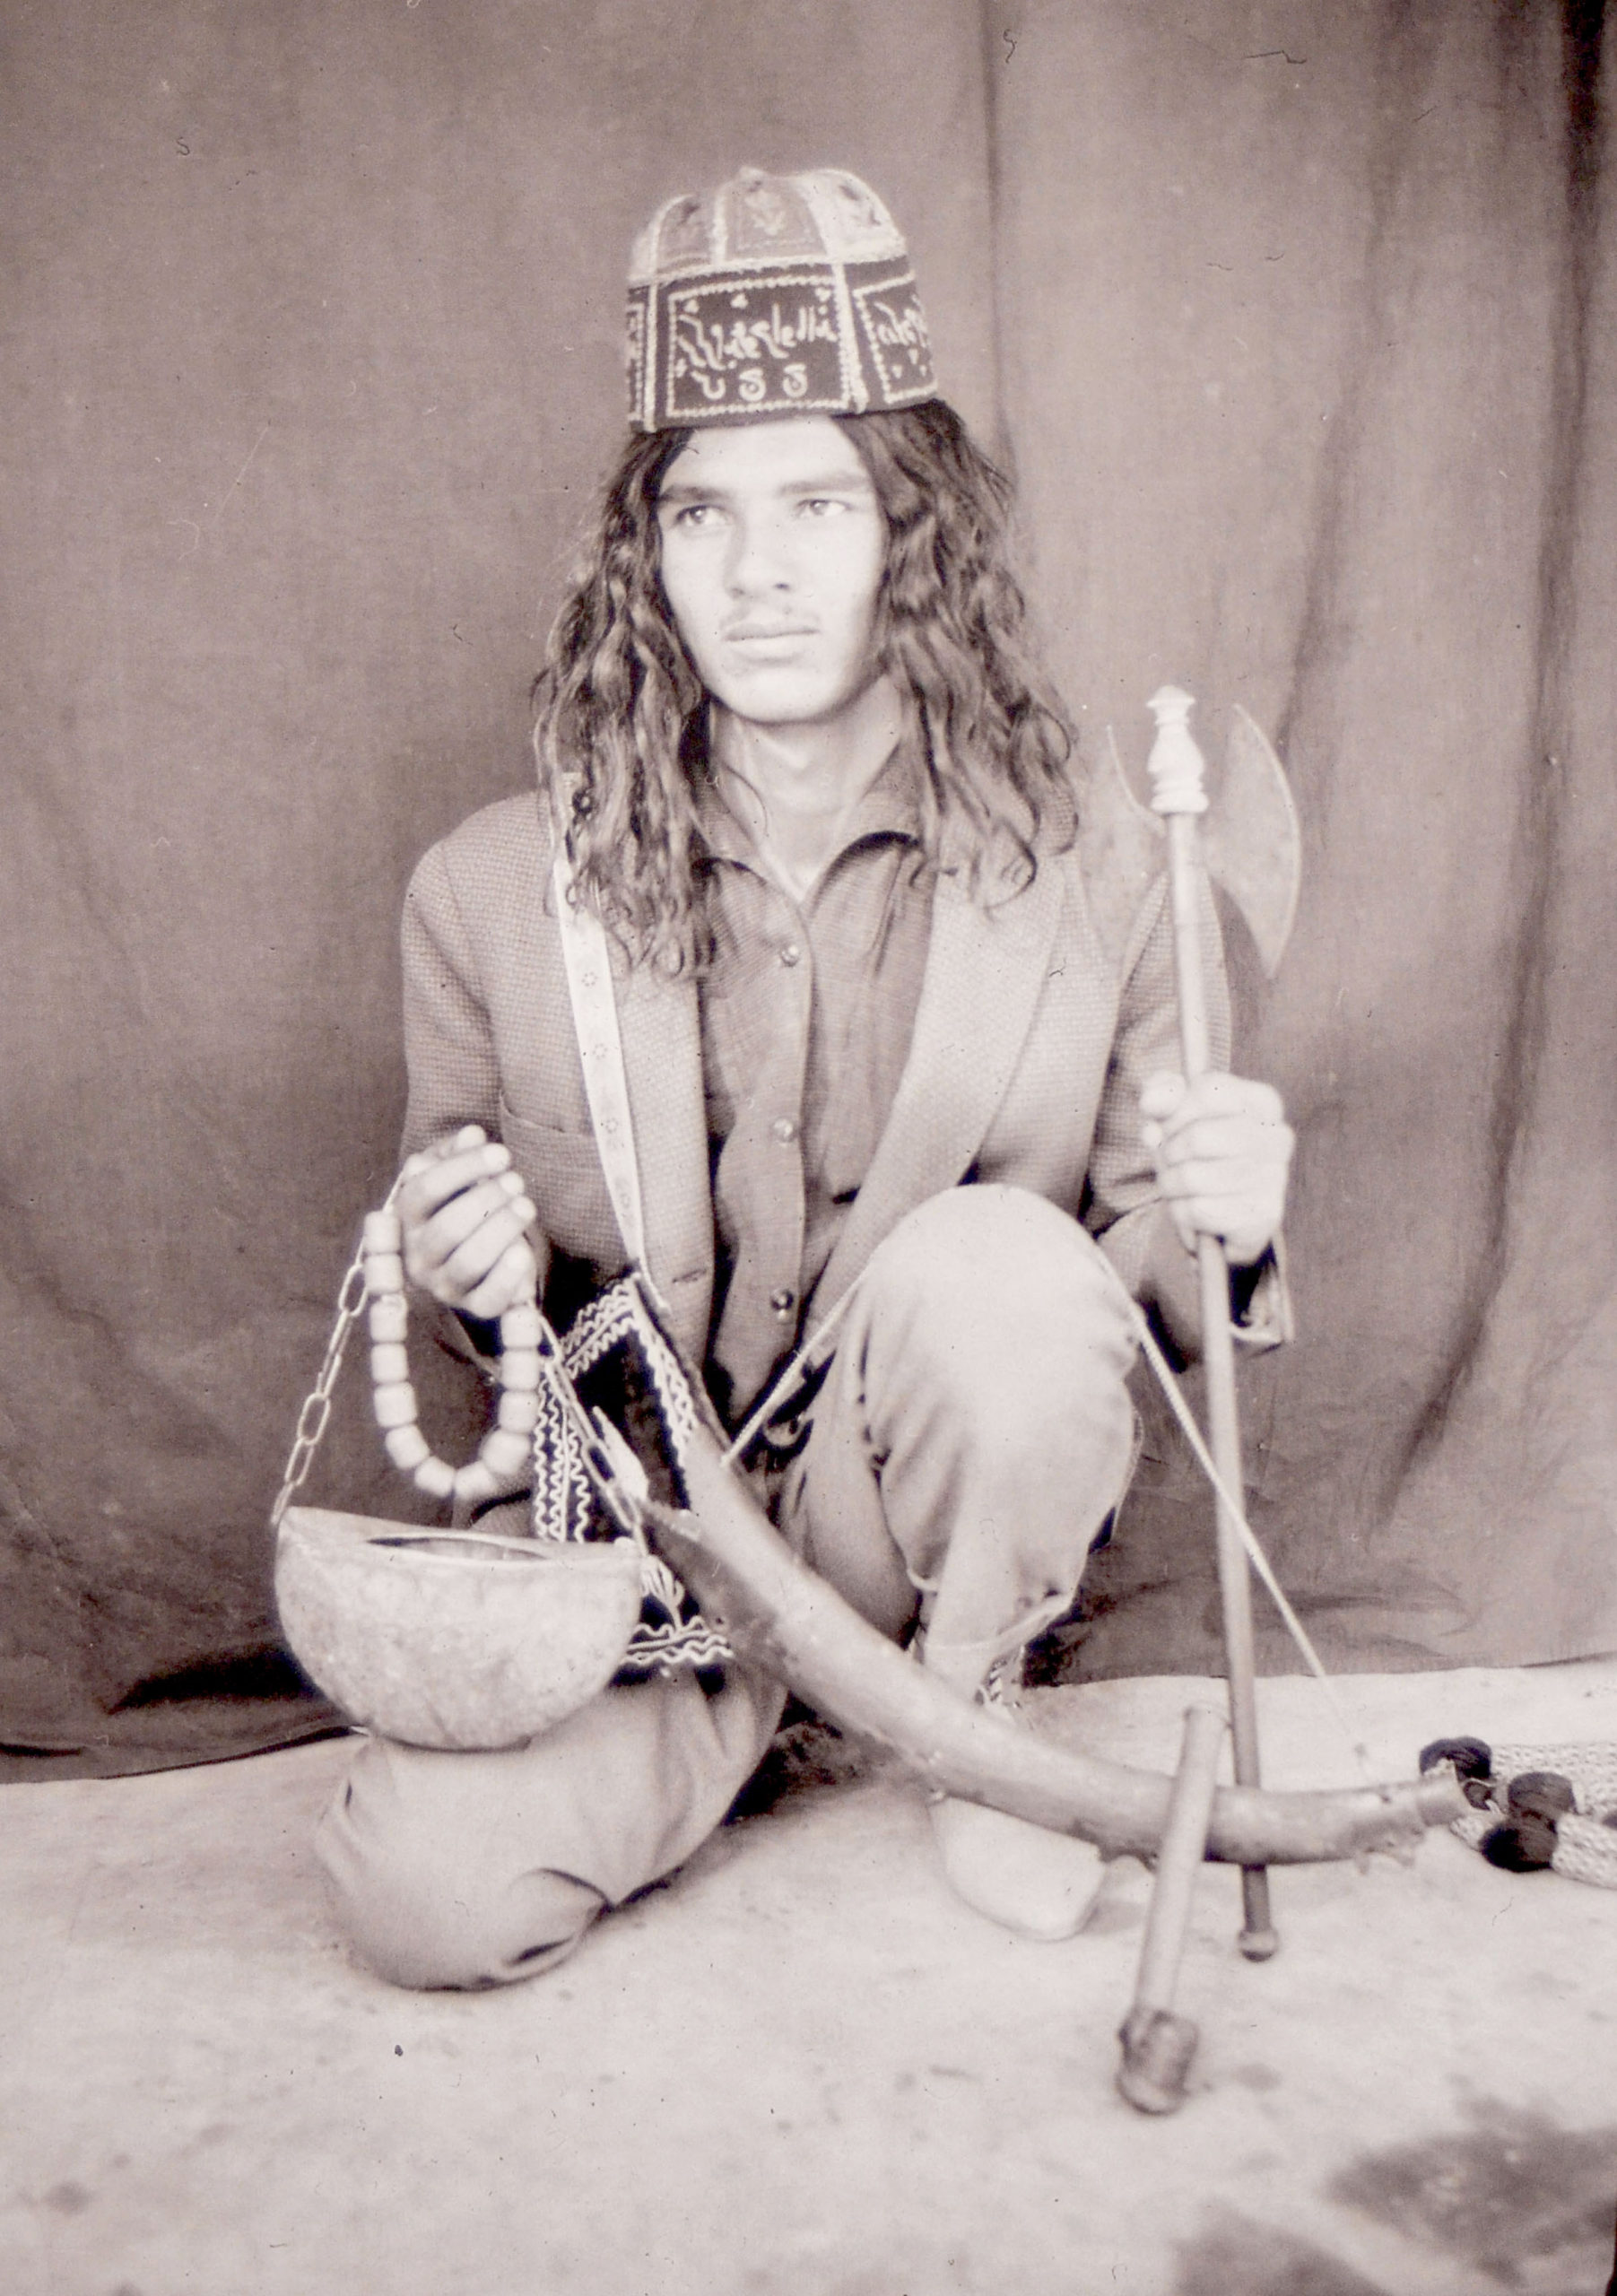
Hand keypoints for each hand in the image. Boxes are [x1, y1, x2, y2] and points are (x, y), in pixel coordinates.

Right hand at [397, 1125, 538, 1318]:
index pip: (423, 1191)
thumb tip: (471, 1135)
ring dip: (501, 1230)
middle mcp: (417, 1255)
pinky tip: (523, 1252)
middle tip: (516, 1181)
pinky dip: (507, 1276)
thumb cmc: (464, 1203)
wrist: (479, 1254)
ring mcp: (444, 1284)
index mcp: (405, 1217)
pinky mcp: (474, 1305)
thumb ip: (460, 1153)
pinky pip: (489, 1298)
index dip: (463, 1169)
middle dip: (487, 1200)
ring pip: (467, 1263)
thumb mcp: (457, 1174)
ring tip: (526, 1206)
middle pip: (446, 1229)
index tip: (501, 1154)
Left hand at [1140, 1071, 1292, 1266]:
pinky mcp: (1264, 1216)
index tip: (1168, 1125)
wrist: (1221, 1210)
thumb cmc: (1196, 1151)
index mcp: (1263, 1102)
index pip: (1208, 1092)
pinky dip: (1180, 1210)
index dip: (1173, 1112)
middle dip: (1168, 1152)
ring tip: (1174, 1183)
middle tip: (1168, 1160)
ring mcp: (1276, 1178)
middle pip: (1198, 1138)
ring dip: (1169, 1183)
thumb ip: (1162, 1094)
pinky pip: (1198, 1210)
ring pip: (1193, 1177)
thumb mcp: (1175, 1113)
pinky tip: (1190, 1206)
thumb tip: (1151, 1101)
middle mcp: (1278, 1137)